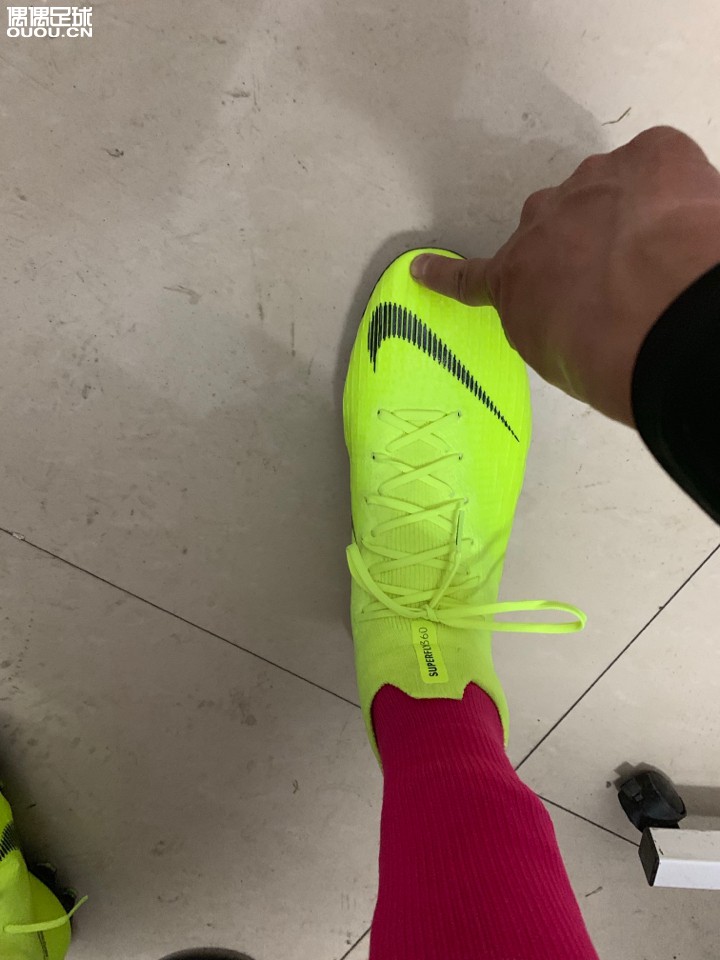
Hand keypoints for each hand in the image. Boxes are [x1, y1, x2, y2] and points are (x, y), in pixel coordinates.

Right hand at [411, 127, 719, 424]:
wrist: (668, 318)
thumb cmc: (607, 355)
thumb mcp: (557, 357)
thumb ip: (549, 324)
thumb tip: (568, 315)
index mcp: (514, 279)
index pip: (472, 279)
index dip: (446, 276)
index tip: (423, 268)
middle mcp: (544, 221)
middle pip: (550, 222)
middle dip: (575, 239)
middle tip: (612, 275)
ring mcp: (595, 182)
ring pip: (604, 188)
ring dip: (624, 212)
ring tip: (659, 251)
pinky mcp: (650, 156)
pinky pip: (655, 163)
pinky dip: (670, 187)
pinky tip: (684, 220)